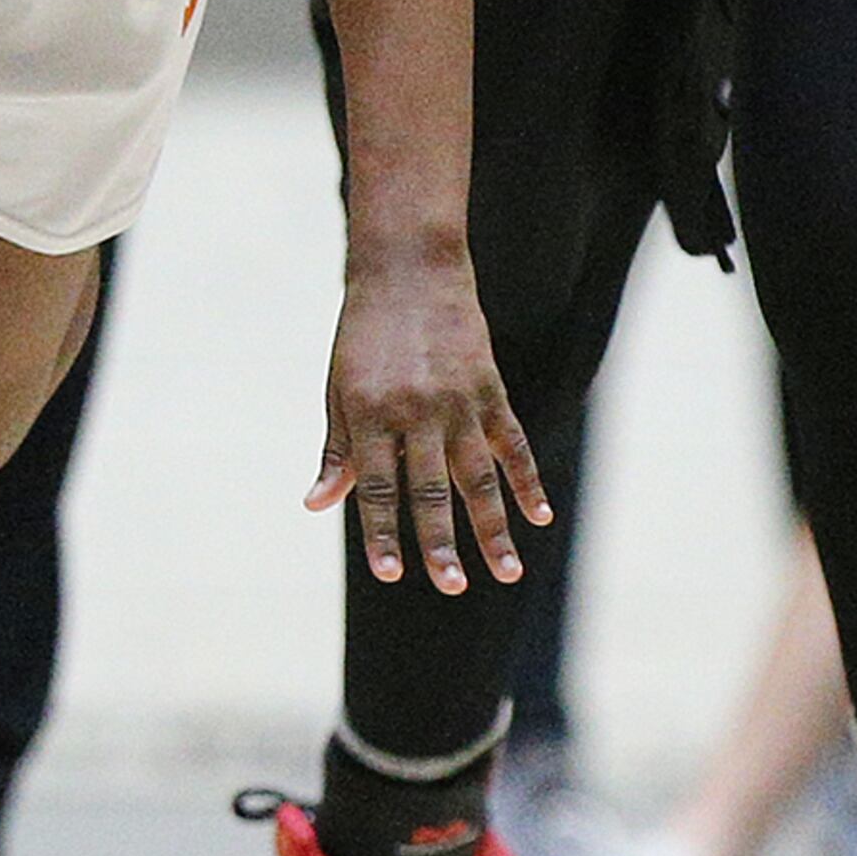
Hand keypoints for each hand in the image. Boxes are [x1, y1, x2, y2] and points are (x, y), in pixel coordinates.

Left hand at [306, 234, 547, 595]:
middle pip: (430, 489)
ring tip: (508, 572)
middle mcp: (415, 410)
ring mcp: (458, 401)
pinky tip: (540, 516)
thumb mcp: (339, 388)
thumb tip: (316, 504)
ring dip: (493, 526)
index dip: (382, 532)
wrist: (408, 269)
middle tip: (453, 586)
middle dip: (441, 542)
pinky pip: (513, 443)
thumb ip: (337, 450)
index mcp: (369, 412)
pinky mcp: (490, 389)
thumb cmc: (362, 336)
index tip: (390, 574)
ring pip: (478, 475)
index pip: (377, 486)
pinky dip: (528, 481)